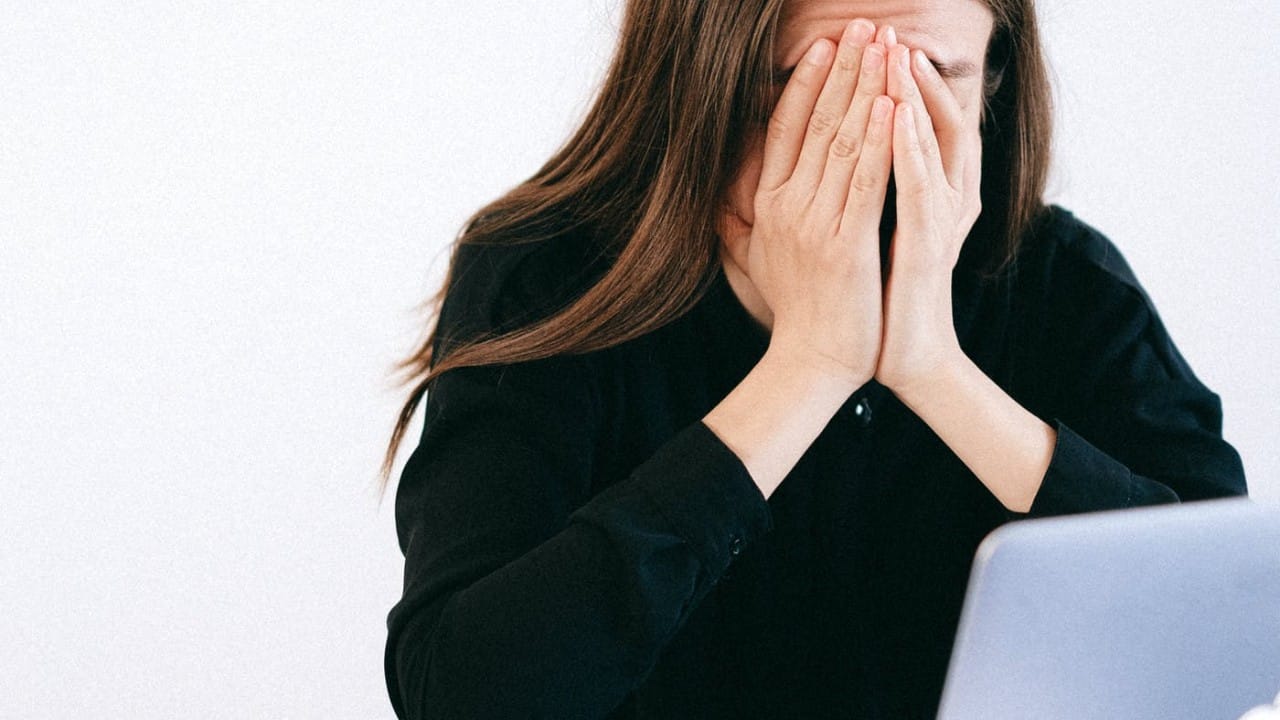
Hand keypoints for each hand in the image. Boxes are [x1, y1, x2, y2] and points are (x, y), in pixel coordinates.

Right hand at [736, 19, 893, 384]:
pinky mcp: (845, 245)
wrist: (812, 361)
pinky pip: (865, 181)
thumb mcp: (759, 255)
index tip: (824, 44)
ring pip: (843, 142)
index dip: (805, 82)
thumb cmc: (795, 309)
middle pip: (818, 123)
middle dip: (844, 68)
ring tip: (885, 44)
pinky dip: (879, 140)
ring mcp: (814, 224)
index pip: (785, 128)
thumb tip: (730, 187)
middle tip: (865, 25)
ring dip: (866, 87)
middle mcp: (786, 207)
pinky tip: (892, 103)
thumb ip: (748, 215)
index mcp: (768, 204)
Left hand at [873, 31, 983, 393]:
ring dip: (910, 96)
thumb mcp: (862, 238)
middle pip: (923, 121)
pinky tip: (896, 115)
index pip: (905, 124)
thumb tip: (815, 168)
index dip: (885, 84)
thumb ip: (852, 200)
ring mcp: (938, 219)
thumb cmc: (878, 300)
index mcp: (919, 194)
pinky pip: (920, 187)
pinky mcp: (930, 244)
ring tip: (893, 54)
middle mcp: (938, 198)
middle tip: (882, 31)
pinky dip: (909, 148)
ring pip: (928, 143)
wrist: (904, 356)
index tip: (859, 47)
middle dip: (900, 74)